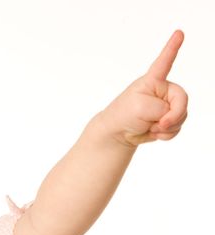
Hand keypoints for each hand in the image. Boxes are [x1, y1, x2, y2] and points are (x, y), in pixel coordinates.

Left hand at [102, 30, 187, 145]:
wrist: (118, 132)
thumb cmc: (124, 114)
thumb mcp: (141, 108)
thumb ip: (162, 109)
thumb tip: (170, 118)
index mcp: (153, 80)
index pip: (164, 62)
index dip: (172, 48)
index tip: (179, 33)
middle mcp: (162, 90)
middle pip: (183, 100)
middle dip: (173, 116)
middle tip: (158, 124)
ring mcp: (166, 104)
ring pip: (182, 116)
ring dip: (167, 127)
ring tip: (150, 126)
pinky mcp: (168, 118)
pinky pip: (177, 127)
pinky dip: (167, 134)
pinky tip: (154, 132)